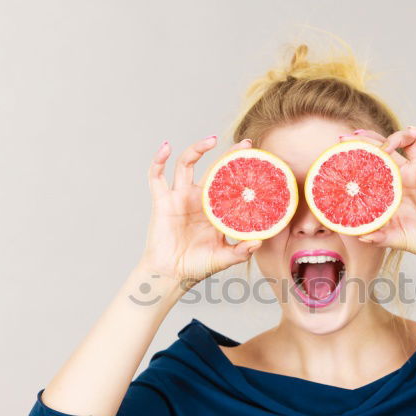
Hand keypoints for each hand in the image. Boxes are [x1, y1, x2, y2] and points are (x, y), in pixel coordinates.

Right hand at [139, 135, 261, 289]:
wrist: (171, 275)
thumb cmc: (197, 266)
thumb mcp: (224, 258)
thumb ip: (241, 251)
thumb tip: (259, 241)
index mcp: (215, 208)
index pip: (230, 183)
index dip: (242, 170)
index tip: (258, 159)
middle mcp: (198, 198)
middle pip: (213, 167)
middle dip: (227, 153)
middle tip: (245, 143)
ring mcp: (179, 197)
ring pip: (185, 164)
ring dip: (196, 149)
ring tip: (211, 140)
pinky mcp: (162, 201)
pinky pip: (156, 176)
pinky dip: (158, 160)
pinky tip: (165, 147)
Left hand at [341, 126, 415, 262]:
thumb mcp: (393, 237)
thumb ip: (377, 236)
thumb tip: (360, 236)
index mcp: (393, 186)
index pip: (375, 161)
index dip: (361, 151)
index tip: (341, 145)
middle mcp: (407, 174)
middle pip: (388, 147)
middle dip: (370, 138)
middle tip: (353, 136)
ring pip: (410, 141)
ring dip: (397, 136)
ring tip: (386, 146)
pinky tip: (413, 131)